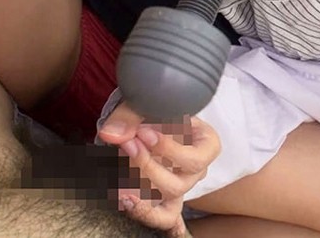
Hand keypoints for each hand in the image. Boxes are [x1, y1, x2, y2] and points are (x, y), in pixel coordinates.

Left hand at [98, 101, 220, 234]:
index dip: (168, 150)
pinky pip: (159, 216)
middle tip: (127, 144)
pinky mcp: (162, 197)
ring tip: (118, 163)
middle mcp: (196, 171)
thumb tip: (111, 135)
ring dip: (136, 183)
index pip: (195, 160)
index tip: (143, 132)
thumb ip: (130, 116)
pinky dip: (144, 211)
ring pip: (162, 199)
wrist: (150, 115)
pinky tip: (124, 200)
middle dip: (147, 167)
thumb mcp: (150, 103)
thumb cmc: (158, 108)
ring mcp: (180, 185)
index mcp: (207, 145)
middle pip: (177, 185)